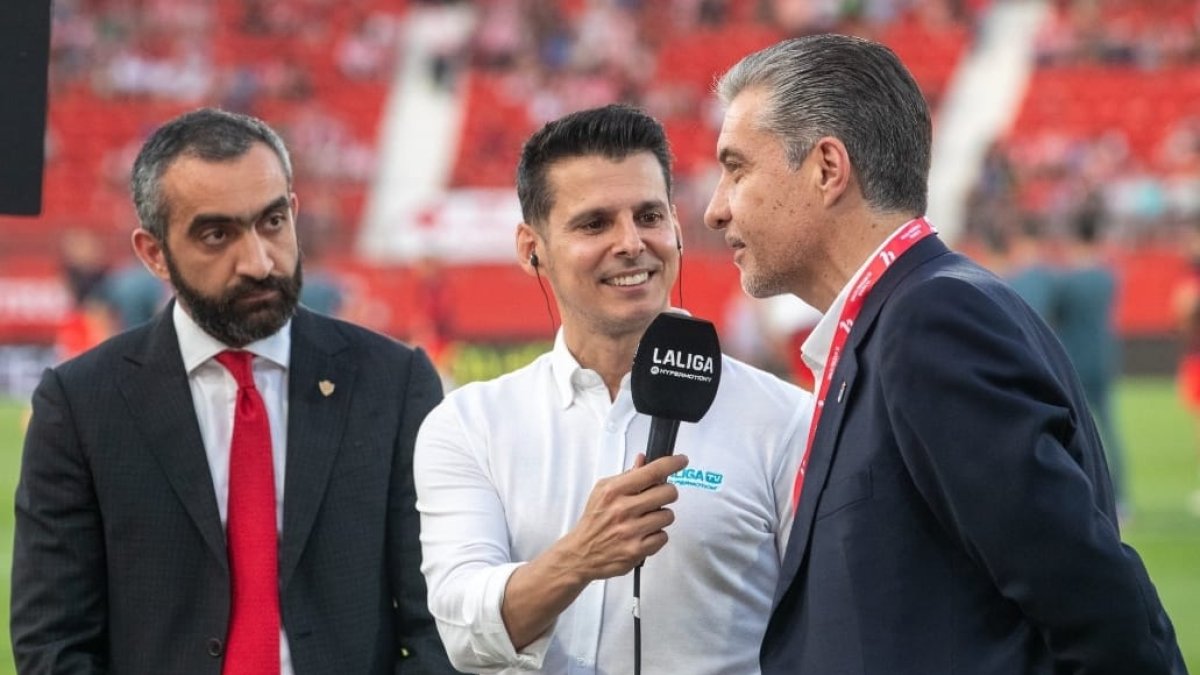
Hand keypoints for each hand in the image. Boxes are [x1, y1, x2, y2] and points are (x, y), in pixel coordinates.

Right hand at [558, 453, 687, 580]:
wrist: (582, 553)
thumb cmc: (594, 520)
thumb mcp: (603, 491)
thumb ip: (626, 476)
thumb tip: (643, 460)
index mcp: (615, 491)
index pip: (652, 472)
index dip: (672, 464)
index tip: (681, 461)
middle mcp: (623, 509)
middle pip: (667, 492)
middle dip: (666, 493)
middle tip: (657, 497)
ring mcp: (631, 531)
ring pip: (668, 515)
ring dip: (661, 516)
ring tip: (646, 519)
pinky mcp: (637, 550)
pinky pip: (663, 536)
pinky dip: (657, 535)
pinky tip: (644, 534)